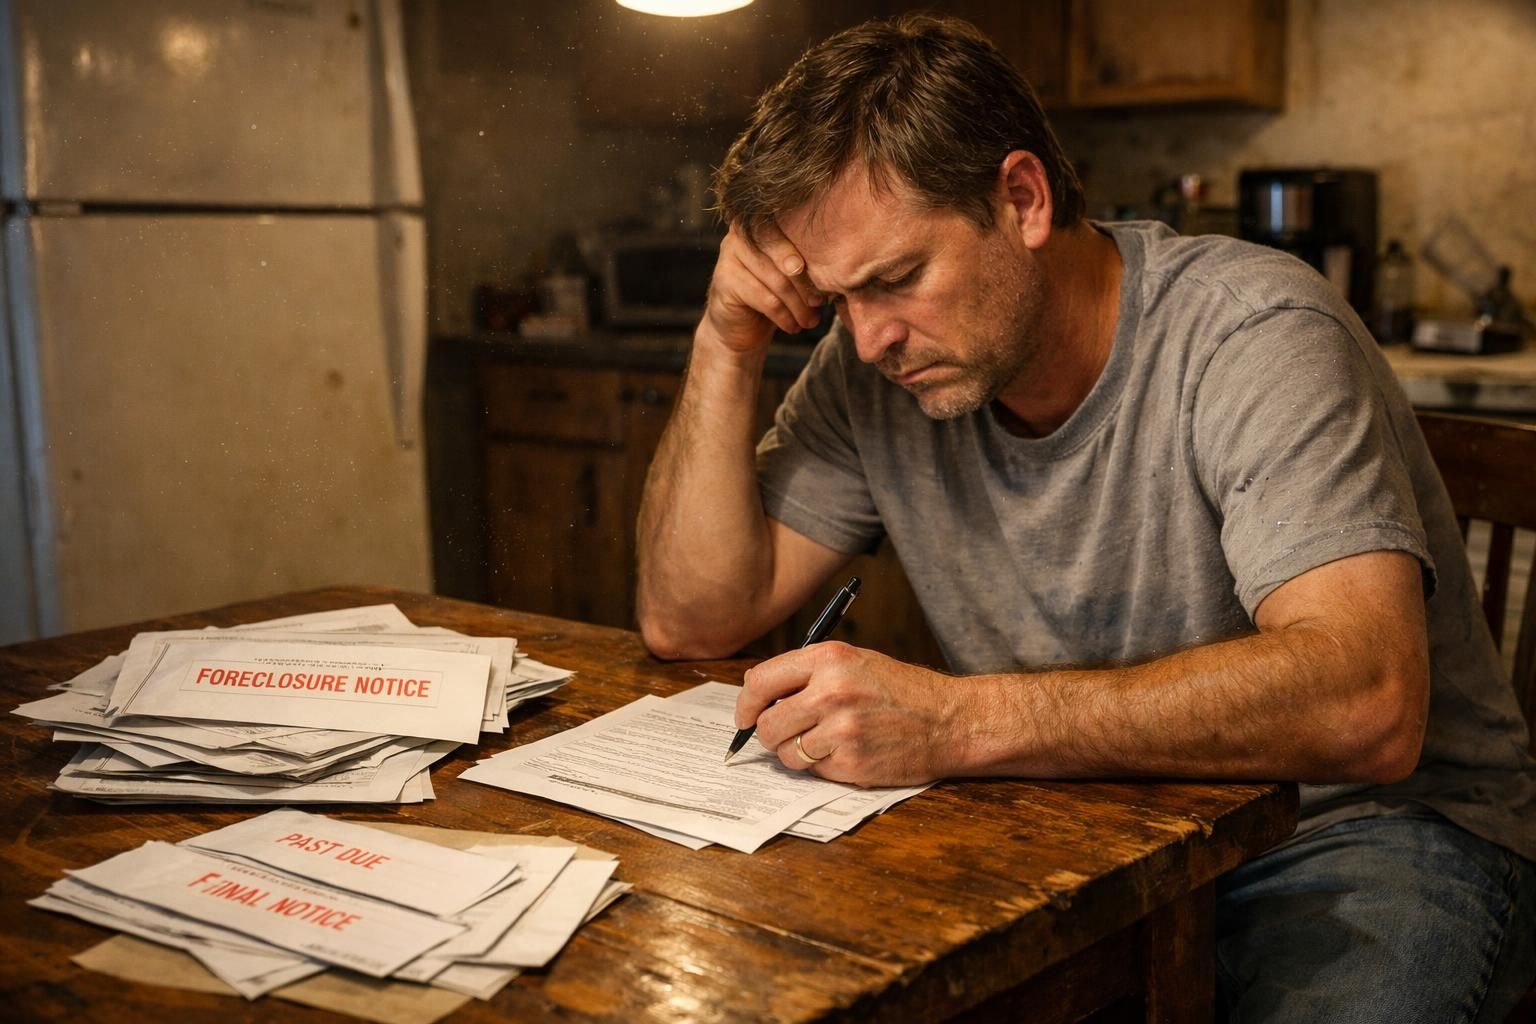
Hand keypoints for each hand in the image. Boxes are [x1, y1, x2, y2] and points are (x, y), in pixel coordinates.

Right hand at [700, 221, 823, 355]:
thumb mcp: (792, 276)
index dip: (810, 251)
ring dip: (798, 305)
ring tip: (810, 321)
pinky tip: (793, 327)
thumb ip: (807, 263)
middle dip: (805, 281)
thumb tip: (841, 268)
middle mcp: (742, 233)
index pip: (790, 228)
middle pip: (783, 252)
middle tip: (820, 302)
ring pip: (777, 279)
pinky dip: (785, 317)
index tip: (829, 277)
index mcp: (762, 222)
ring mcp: (729, 255)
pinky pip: (766, 299)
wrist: (740, 328)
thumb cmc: (774, 295)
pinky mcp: (724, 281)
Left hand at [736, 642, 958, 786]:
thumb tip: (757, 693)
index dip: (746, 704)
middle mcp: (831, 693)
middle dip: (772, 733)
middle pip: (767, 724)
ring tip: (826, 742)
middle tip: (789, 733)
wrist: (949, 720)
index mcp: (829, 659)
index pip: (760, 682)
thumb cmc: (901, 690)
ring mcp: (841, 731)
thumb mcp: (855, 661)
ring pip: (786, 753)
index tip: (745, 716)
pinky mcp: (851, 764)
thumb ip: (808, 672)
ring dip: (797, 753)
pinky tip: (847, 753)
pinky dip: (823, 767)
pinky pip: (813, 772)